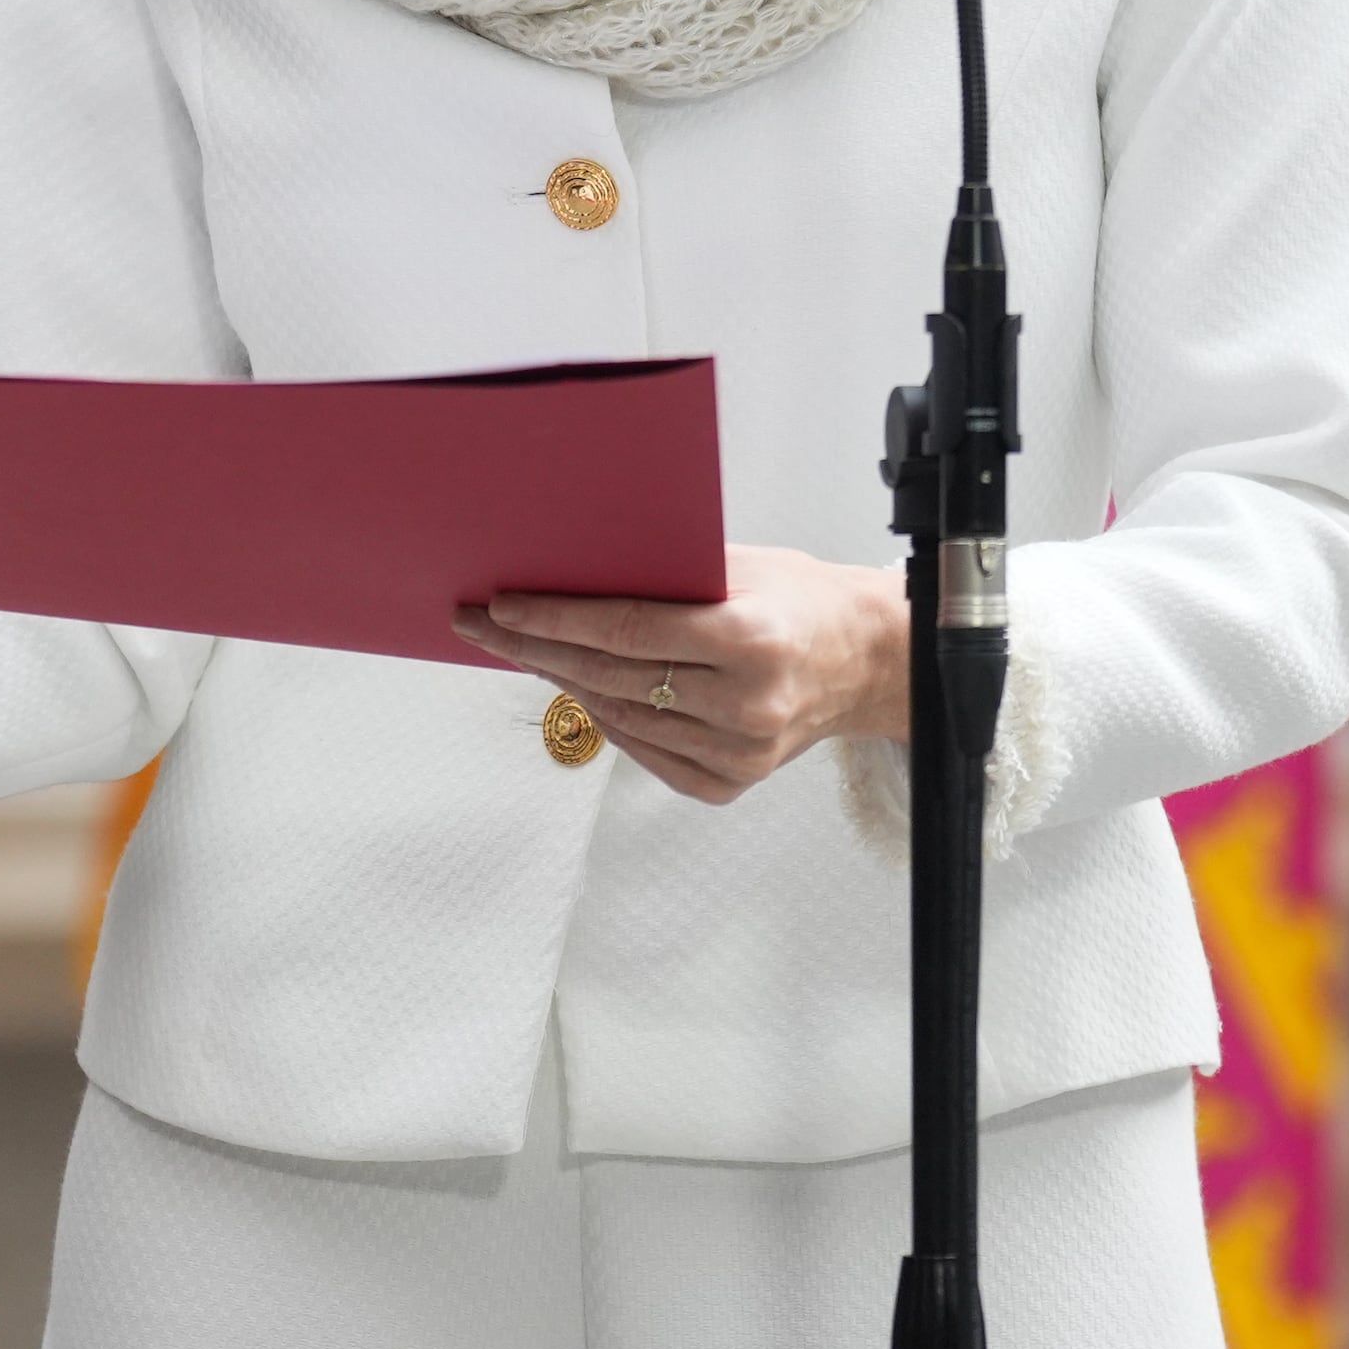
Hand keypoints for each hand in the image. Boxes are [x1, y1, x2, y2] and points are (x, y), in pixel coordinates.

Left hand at [453, 544, 907, 806]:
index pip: (627, 629)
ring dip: (565, 683)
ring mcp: (739, 753)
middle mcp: (747, 704)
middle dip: (538, 649)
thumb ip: (666, 574)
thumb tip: (574, 570)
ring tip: (524, 652)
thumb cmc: (801, 601)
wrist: (864, 661)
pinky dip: (609, 719)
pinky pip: (647, 752)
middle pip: (613, 676)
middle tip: (484, 628)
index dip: (557, 618)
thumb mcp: (740, 565)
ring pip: (622, 717)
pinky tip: (580, 688)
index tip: (504, 607)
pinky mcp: (731, 782)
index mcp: (752, 640)